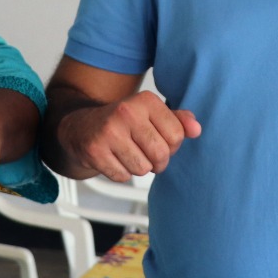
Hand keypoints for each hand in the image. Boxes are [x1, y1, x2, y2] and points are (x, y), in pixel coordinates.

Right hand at [59, 91, 199, 181]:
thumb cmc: (122, 122)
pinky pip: (122, 176)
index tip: (158, 140)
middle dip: (156, 161)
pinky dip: (120, 172)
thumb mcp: (151, 114)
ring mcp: (109, 131)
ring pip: (143, 169)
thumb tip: (197, 129)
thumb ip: (178, 120)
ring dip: (137, 167)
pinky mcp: (95, 150)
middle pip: (161, 154)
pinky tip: (112, 158)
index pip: (177, 135)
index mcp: (145, 100)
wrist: (80, 126)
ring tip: (126, 153)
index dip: (171, 145)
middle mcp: (127, 112)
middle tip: (144, 152)